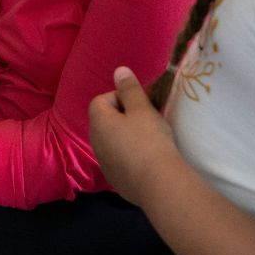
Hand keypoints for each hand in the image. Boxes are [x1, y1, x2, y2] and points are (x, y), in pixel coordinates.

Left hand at [89, 67, 183, 206]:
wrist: (159, 183)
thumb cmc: (150, 139)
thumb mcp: (142, 109)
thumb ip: (129, 89)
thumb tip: (118, 70)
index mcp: (98, 122)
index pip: (101, 100)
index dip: (121, 98)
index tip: (140, 106)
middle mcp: (95, 142)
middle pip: (106, 121)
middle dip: (124, 117)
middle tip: (147, 122)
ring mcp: (103, 163)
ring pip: (112, 141)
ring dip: (126, 137)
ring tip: (149, 141)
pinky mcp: (114, 179)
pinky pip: (119, 160)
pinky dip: (129, 156)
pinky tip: (147, 160)